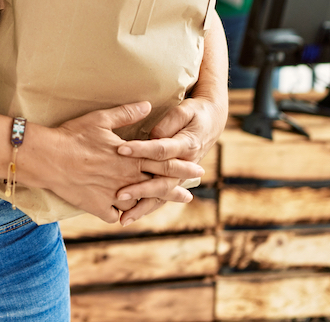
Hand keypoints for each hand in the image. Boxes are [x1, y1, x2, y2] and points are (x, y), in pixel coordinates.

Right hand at [36, 102, 202, 224]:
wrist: (48, 158)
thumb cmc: (73, 136)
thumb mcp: (100, 119)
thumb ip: (126, 113)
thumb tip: (148, 105)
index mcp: (130, 157)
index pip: (163, 161)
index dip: (181, 165)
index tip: (196, 167)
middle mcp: (126, 178)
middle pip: (158, 185)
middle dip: (175, 189)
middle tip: (188, 194)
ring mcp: (113, 195)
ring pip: (139, 202)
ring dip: (152, 204)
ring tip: (162, 206)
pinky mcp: (98, 207)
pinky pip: (114, 215)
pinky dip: (120, 215)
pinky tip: (123, 214)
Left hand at [112, 97, 227, 224]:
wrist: (210, 123)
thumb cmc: (194, 114)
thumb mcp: (184, 111)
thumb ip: (169, 123)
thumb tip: (153, 136)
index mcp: (186, 145)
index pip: (161, 150)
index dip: (141, 149)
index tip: (120, 149)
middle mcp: (184, 165)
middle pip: (161, 181)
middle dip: (140, 189)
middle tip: (119, 194)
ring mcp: (180, 176)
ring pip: (161, 195)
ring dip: (142, 207)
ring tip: (124, 219)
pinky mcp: (174, 180)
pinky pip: (160, 197)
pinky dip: (146, 208)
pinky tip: (130, 217)